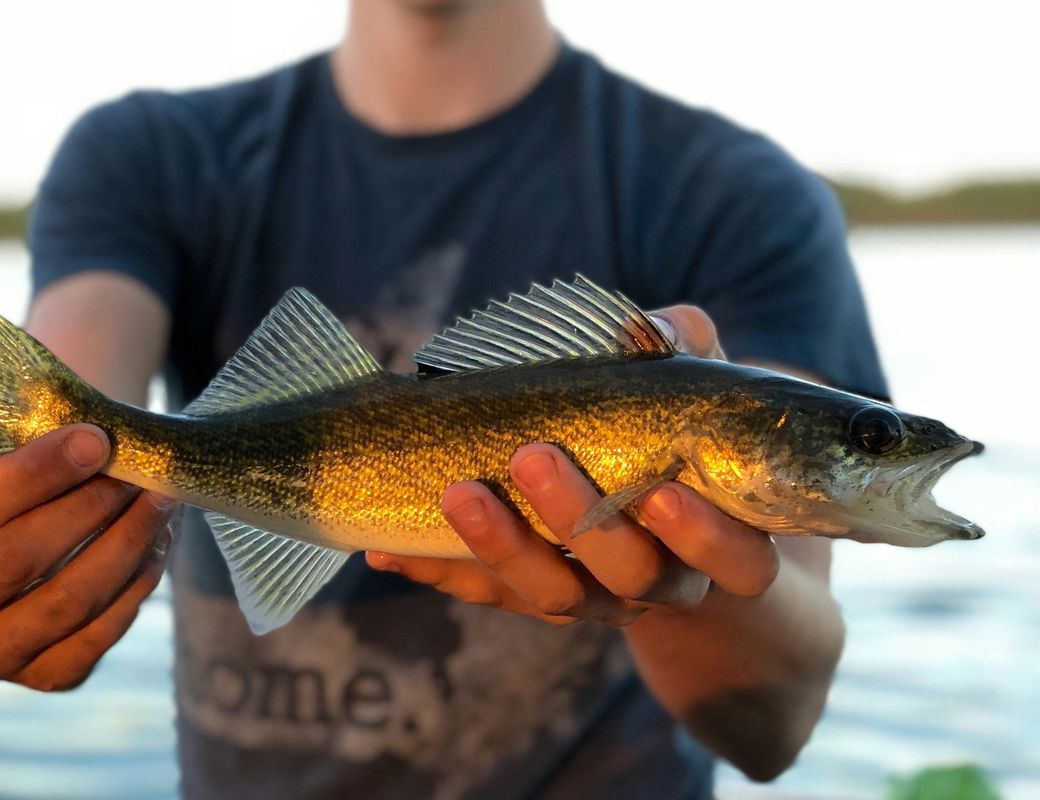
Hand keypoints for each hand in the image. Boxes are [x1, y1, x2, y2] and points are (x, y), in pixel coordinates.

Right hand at [0, 424, 176, 690]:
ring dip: (125, 544)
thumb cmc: (17, 492)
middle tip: (135, 472)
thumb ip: (36, 457)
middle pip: (12, 560)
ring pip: (66, 601)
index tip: (96, 440)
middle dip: (85, 508)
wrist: (28, 550)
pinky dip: (138, 581)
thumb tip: (102, 444)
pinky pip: (100, 632)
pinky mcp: (42, 676)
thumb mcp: (1, 465)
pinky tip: (159, 540)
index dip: (39, 472)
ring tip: (160, 500)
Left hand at [366, 305, 778, 625]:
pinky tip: (388, 550)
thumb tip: (660, 325)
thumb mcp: (693, 394)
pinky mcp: (532, 598)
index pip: (737, 560)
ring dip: (502, 547)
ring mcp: (594, 599)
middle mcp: (662, 583)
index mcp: (723, 544)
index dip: (703, 536)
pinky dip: (438, 569)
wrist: (652, 522)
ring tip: (457, 492)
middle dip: (580, 520)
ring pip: (553, 594)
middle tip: (534, 456)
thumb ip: (688, 355)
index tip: (662, 490)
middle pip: (630, 575)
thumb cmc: (679, 440)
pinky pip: (486, 594)